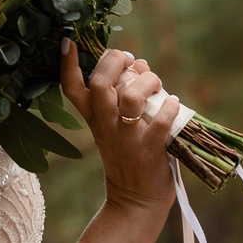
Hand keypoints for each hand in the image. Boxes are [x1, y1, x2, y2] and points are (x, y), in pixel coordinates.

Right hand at [58, 41, 176, 214]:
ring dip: (148, 81)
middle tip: (131, 62)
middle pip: (101, 84)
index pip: (72, 88)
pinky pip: (160, 121)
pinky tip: (174, 104)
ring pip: (131, 97)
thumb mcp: (112, 127)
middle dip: (117, 62)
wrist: (135, 200)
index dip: (68, 64)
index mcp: (94, 118)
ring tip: (156, 84)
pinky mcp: (149, 150)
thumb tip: (138, 63)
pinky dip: (171, 106)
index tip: (70, 41)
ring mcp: (126, 138)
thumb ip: (120, 96)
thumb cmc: (129, 156)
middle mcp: (106, 126)